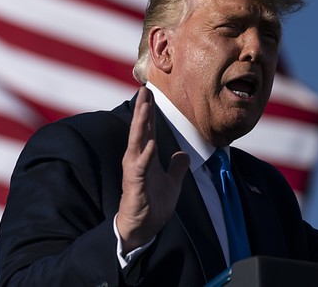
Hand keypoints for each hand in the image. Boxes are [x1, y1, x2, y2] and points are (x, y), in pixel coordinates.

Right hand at [116, 85, 189, 253]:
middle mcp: (136, 159)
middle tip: (144, 89)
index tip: (149, 92)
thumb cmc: (153, 205)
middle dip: (142, 109)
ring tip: (144, 108)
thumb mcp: (171, 183)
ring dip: (141, 125)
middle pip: (140, 129)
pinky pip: (140, 166)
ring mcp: (135, 170)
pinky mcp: (135, 183)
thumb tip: (182, 154)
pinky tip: (150, 143)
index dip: (148, 111)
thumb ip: (176, 167)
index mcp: (145, 157)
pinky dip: (146, 154)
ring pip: (137, 142)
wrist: (142, 228)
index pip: (147, 129)